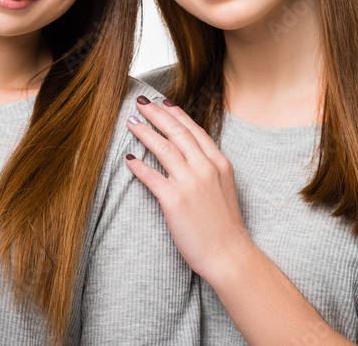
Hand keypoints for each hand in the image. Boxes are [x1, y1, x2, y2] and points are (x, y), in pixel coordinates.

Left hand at [124, 96, 255, 281]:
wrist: (230, 254)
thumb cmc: (226, 225)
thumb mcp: (225, 187)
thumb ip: (210, 169)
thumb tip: (192, 156)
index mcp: (219, 163)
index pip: (194, 130)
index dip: (176, 114)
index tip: (163, 102)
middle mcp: (206, 168)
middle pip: (177, 132)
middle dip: (157, 115)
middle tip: (141, 103)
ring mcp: (191, 183)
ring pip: (163, 148)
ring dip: (145, 132)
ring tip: (131, 122)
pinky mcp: (175, 200)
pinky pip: (152, 177)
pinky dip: (139, 166)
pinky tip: (128, 158)